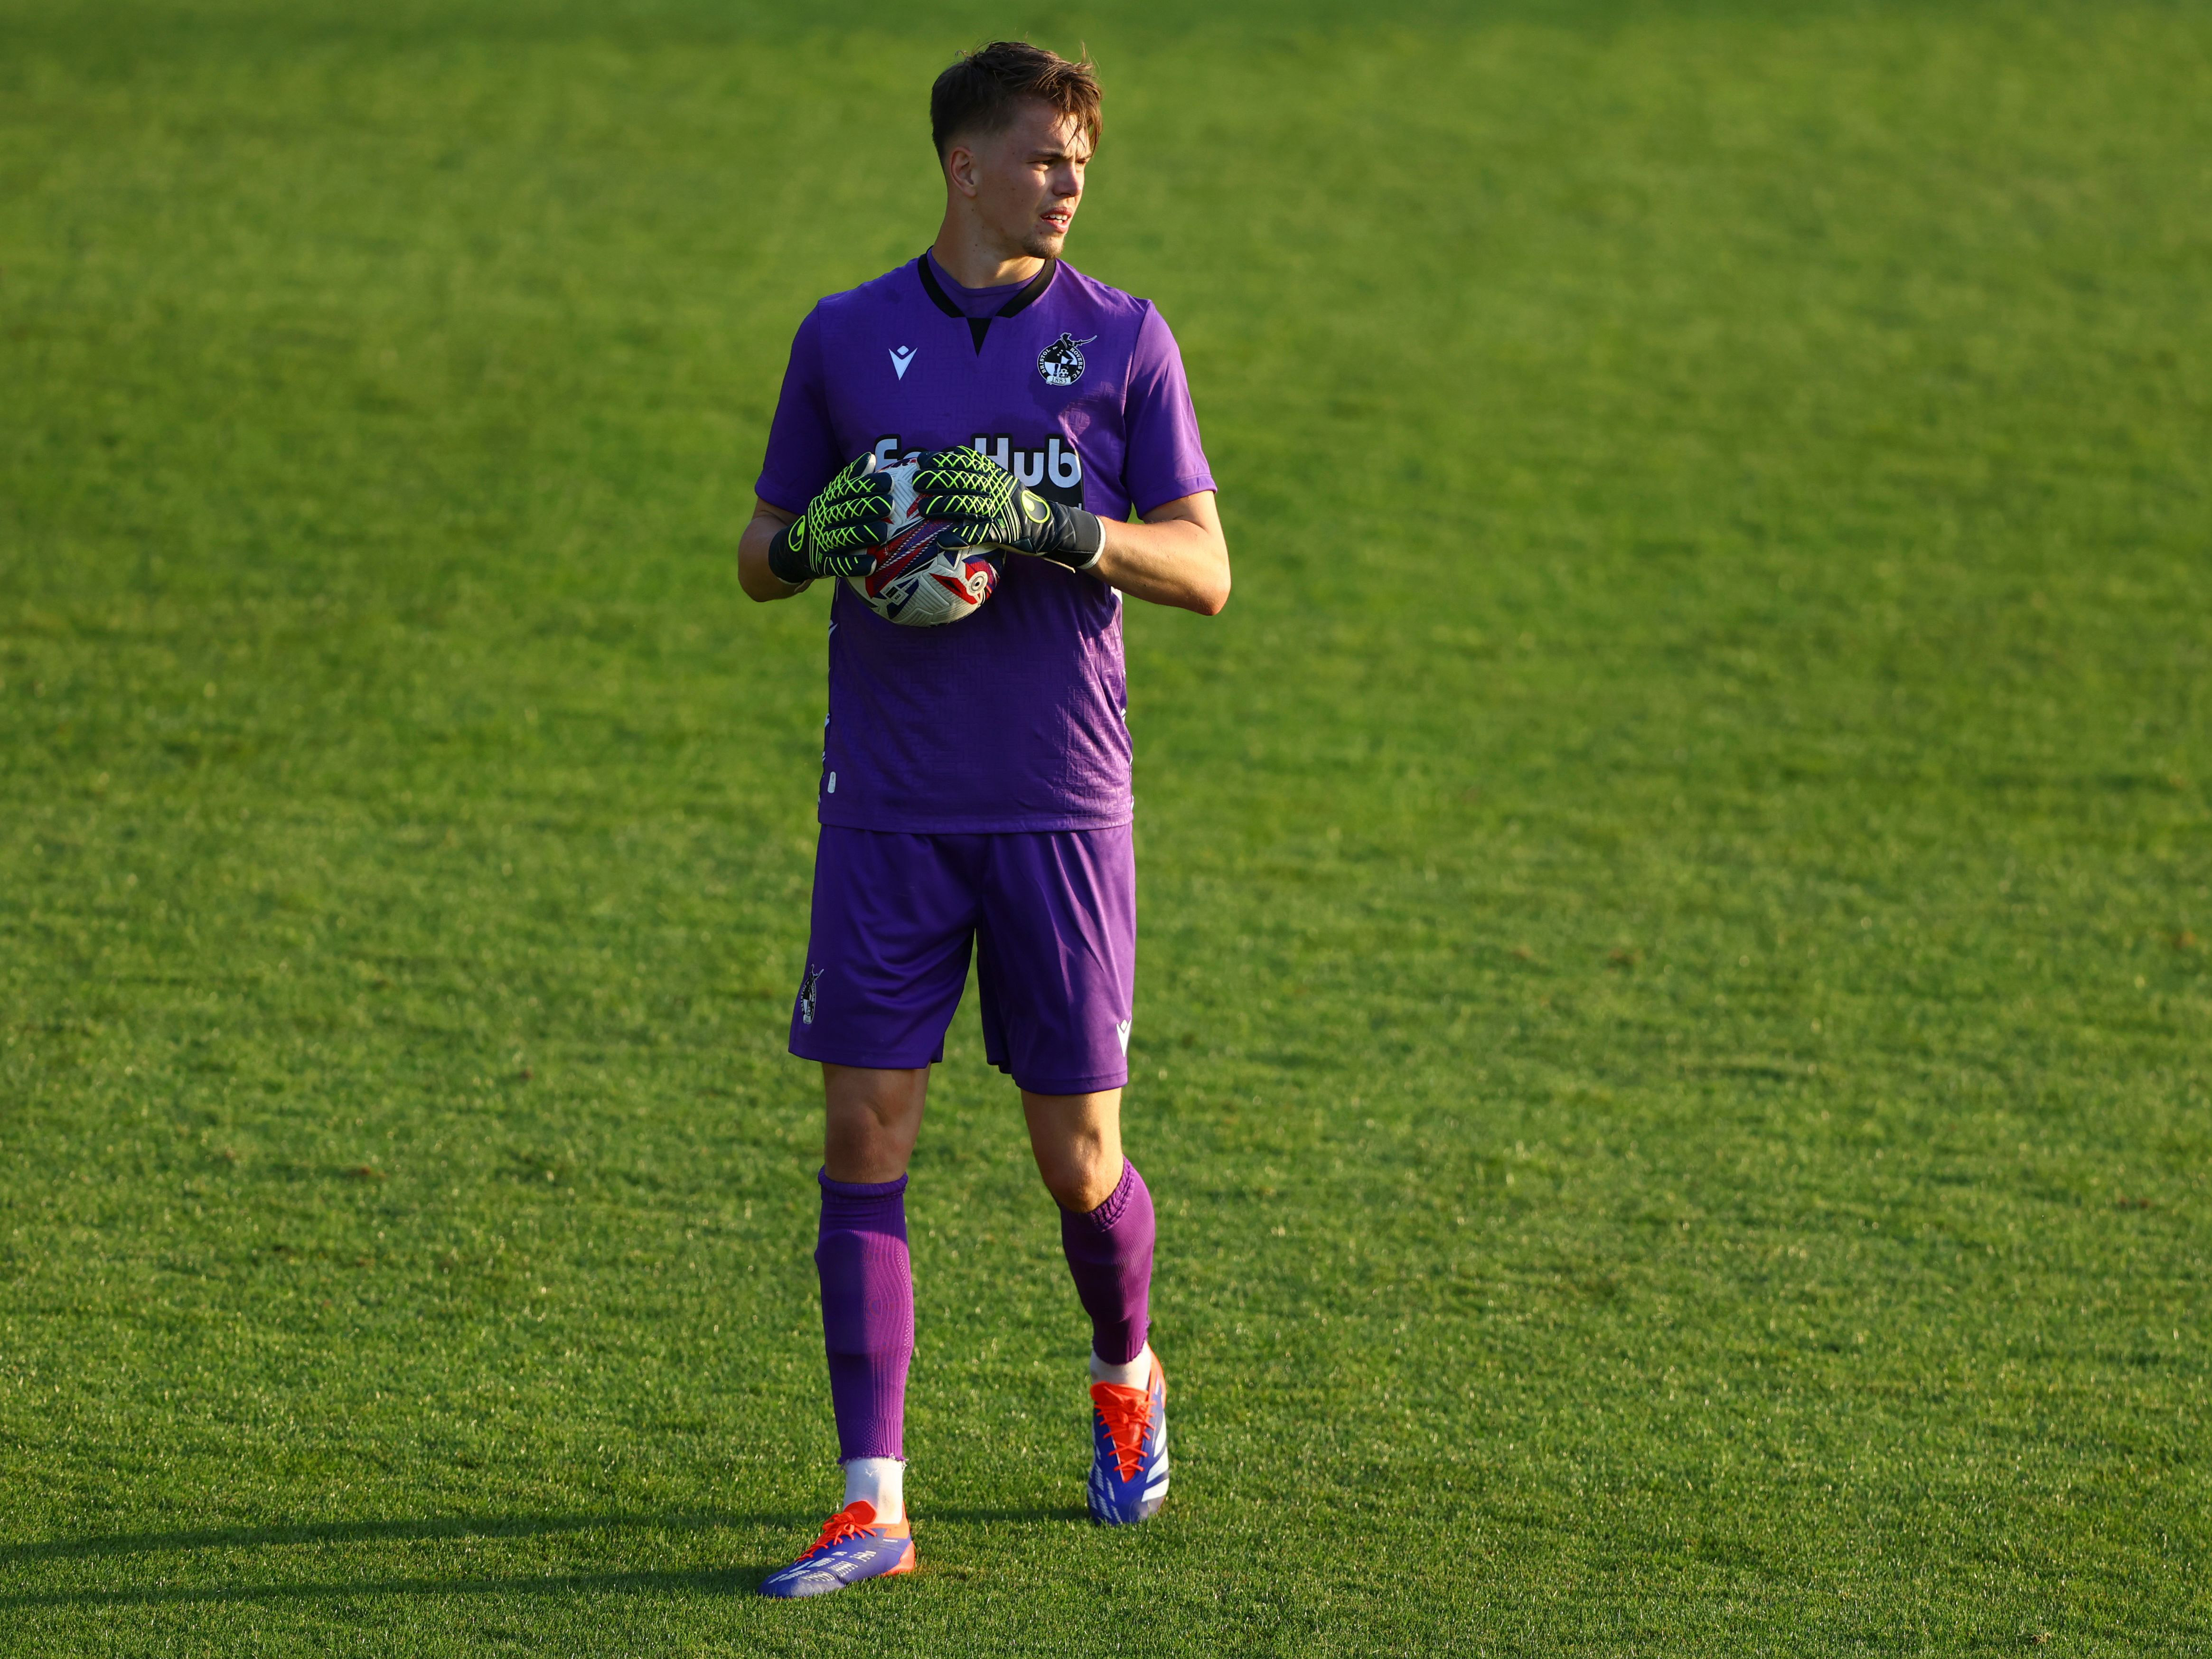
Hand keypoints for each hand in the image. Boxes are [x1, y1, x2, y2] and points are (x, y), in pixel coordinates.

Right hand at [767, 453, 895, 583]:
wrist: (794, 550)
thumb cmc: (825, 520)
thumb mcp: (832, 498)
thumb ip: (851, 480)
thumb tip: (870, 457)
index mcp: (827, 501)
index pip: (847, 489)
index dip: (867, 485)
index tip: (889, 481)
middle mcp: (823, 519)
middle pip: (846, 511)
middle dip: (868, 507)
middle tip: (890, 505)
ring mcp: (821, 542)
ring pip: (843, 537)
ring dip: (863, 534)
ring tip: (884, 532)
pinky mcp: (822, 564)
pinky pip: (839, 565)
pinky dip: (855, 565)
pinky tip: (872, 564)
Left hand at [912, 446, 1104, 571]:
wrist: (1049, 527)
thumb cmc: (1018, 507)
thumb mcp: (1002, 484)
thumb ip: (981, 476)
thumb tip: (948, 469)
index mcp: (995, 475)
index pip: (966, 461)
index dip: (942, 459)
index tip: (922, 459)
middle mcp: (997, 489)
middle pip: (962, 480)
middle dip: (936, 480)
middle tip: (915, 481)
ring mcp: (1000, 509)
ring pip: (967, 505)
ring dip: (942, 506)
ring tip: (922, 509)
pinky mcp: (1004, 532)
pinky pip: (978, 533)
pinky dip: (960, 536)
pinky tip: (943, 540)